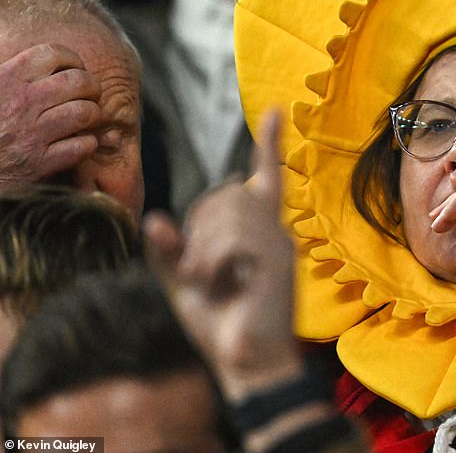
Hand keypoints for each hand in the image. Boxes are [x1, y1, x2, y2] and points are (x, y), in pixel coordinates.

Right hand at [0, 43, 101, 184]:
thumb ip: (10, 73)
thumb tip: (35, 60)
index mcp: (5, 81)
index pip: (52, 54)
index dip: (71, 59)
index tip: (72, 68)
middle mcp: (21, 105)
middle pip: (78, 82)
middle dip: (91, 86)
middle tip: (89, 93)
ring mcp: (32, 135)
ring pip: (85, 112)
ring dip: (93, 113)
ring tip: (86, 117)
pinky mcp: (39, 164)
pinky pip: (82, 146)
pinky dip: (88, 144)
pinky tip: (79, 142)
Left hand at [146, 110, 301, 399]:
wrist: (250, 362)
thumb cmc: (221, 323)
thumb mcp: (185, 283)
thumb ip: (171, 250)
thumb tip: (156, 219)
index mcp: (259, 230)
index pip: (265, 176)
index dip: (269, 144)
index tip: (277, 112)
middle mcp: (274, 229)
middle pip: (226, 193)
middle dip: (199, 227)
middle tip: (198, 273)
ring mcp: (278, 241)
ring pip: (226, 212)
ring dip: (204, 250)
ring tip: (210, 283)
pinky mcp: (277, 257)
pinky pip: (232, 238)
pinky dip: (215, 263)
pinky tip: (225, 285)